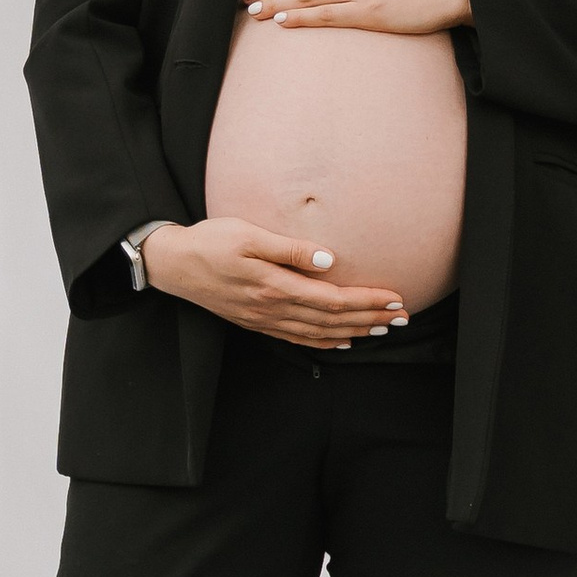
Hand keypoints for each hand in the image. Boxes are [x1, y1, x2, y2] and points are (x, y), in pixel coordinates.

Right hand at [141, 216, 407, 348]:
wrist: (173, 264)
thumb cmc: (210, 242)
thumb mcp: (250, 235)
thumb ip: (291, 249)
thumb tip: (330, 260)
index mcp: (275, 287)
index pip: (333, 300)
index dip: (367, 301)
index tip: (395, 298)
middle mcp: (273, 310)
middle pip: (333, 321)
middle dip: (370, 319)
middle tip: (402, 317)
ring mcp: (265, 320)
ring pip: (319, 333)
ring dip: (354, 332)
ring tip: (382, 329)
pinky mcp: (257, 322)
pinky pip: (299, 339)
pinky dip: (325, 342)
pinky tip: (341, 340)